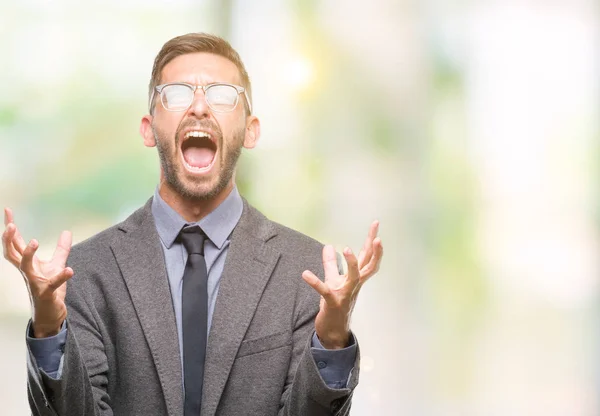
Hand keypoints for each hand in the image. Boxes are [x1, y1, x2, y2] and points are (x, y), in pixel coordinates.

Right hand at [2, 207, 73, 337]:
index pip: (16, 243)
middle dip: (9, 239)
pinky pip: (52, 284)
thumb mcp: (57, 265)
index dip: (11, 229)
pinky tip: (69, 270)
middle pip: (12, 253)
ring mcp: (35, 282)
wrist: (50, 314)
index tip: (8, 211)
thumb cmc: (50, 289)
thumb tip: (66, 231)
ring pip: (25, 267)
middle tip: (10, 225)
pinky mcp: (46, 293)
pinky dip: (61, 276)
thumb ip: (61, 249)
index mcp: (28, 264)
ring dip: (28, 254)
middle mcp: (28, 272)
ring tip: (34, 240)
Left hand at [302, 221, 382, 348]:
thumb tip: (328, 246)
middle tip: (377, 237)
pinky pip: (325, 291)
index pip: (367, 257)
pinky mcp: (333, 303)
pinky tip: (305, 274)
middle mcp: (354, 285)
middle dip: (374, 251)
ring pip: (353, 278)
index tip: (375, 224)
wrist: (333, 330)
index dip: (372, 242)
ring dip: (351, 263)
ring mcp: (345, 294)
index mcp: (355, 278)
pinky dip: (315, 282)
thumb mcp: (332, 280)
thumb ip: (330, 264)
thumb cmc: (335, 304)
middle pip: (368, 266)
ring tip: (346, 248)